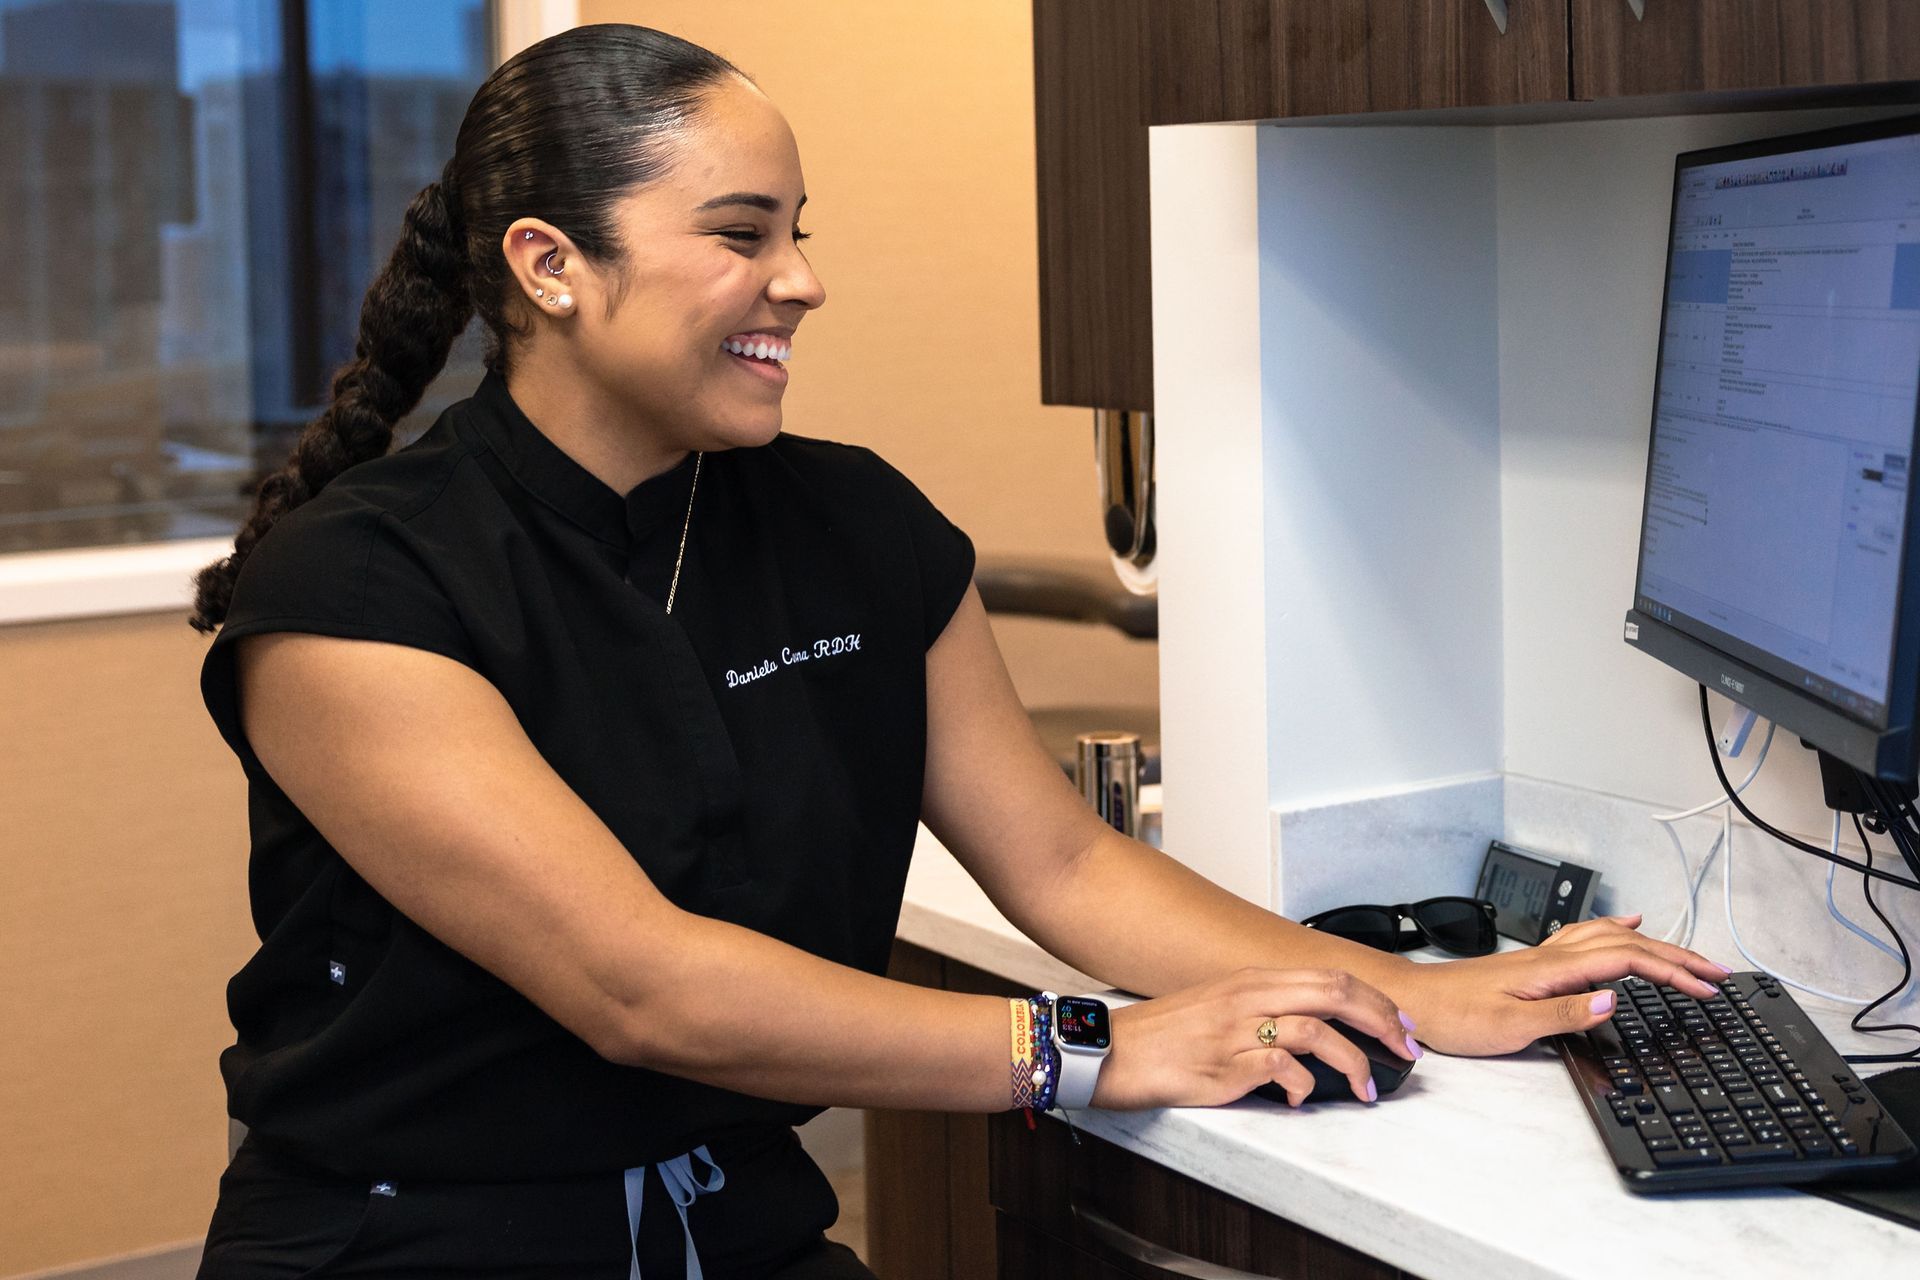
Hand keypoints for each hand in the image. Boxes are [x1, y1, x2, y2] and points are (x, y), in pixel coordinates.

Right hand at [1092, 967, 1420, 1109]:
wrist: (1110, 1052)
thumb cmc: (1163, 1035)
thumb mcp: (1217, 1006)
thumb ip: (1263, 1010)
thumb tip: (1314, 1030)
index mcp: (1249, 980)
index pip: (1329, 976)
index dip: (1374, 999)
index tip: (1400, 1023)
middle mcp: (1247, 997)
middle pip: (1334, 994)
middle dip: (1382, 1022)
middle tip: (1405, 1050)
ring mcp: (1236, 1031)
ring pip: (1317, 1032)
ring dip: (1354, 1063)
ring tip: (1367, 1089)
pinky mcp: (1224, 1067)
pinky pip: (1282, 1071)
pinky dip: (1303, 1088)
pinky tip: (1301, 1099)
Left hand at [1392, 913, 1731, 1055]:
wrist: (1412, 1002)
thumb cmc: (1453, 1016)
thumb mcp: (1510, 1025)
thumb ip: (1564, 1013)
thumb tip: (1613, 1000)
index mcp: (1552, 968)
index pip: (1628, 961)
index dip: (1673, 972)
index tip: (1707, 988)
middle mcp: (1551, 955)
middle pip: (1627, 945)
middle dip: (1677, 957)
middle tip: (1716, 973)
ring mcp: (1542, 956)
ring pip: (1610, 939)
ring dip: (1654, 945)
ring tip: (1687, 954)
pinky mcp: (1533, 964)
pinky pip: (1585, 938)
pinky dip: (1615, 932)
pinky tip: (1625, 927)